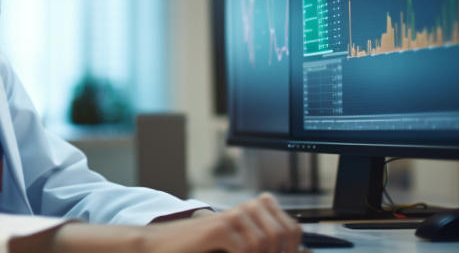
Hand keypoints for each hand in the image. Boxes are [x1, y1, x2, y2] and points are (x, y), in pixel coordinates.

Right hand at [140, 193, 303, 252]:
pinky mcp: (220, 227)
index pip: (293, 228)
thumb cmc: (201, 249)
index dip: (294, 248)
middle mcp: (247, 209)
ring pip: (266, 241)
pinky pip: (246, 247)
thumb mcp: (240, 248)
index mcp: (255, 212)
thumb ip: (267, 247)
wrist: (164, 246)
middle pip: (283, 234)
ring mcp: (234, 216)